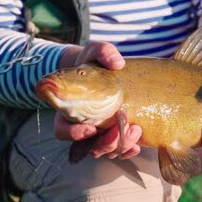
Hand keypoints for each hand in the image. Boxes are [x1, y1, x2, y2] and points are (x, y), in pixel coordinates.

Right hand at [55, 42, 142, 158]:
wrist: (105, 68)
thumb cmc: (94, 60)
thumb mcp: (97, 51)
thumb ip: (104, 53)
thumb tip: (118, 63)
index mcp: (68, 109)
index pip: (62, 130)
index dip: (73, 134)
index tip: (90, 129)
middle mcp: (81, 124)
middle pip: (87, 145)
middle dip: (105, 143)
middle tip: (121, 129)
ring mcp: (98, 132)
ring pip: (104, 150)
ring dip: (120, 145)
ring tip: (135, 130)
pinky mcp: (115, 133)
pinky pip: (119, 149)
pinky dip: (128, 150)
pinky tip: (139, 145)